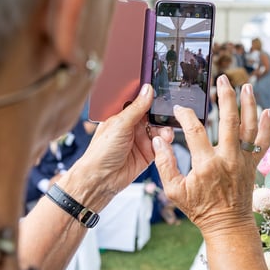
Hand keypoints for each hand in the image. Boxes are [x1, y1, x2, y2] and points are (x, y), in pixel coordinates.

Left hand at [60, 84, 172, 209]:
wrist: (101, 179)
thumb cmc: (101, 152)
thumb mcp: (120, 124)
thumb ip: (136, 108)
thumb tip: (147, 90)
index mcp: (122, 116)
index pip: (140, 102)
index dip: (151, 98)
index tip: (163, 93)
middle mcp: (132, 127)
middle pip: (153, 116)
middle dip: (161, 115)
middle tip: (168, 114)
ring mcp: (140, 140)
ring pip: (160, 130)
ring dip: (164, 130)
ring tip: (165, 133)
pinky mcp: (148, 154)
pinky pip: (161, 145)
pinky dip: (165, 143)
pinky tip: (163, 142)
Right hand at [152, 75, 269, 236]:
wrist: (228, 225)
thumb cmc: (200, 209)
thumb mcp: (174, 191)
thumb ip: (164, 164)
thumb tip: (158, 139)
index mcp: (206, 164)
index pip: (195, 130)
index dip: (186, 116)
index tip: (180, 109)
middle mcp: (228, 159)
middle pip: (229, 120)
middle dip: (225, 96)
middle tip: (222, 79)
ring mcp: (243, 161)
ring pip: (249, 127)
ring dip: (249, 105)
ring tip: (246, 86)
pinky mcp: (253, 165)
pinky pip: (263, 142)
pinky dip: (266, 127)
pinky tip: (267, 111)